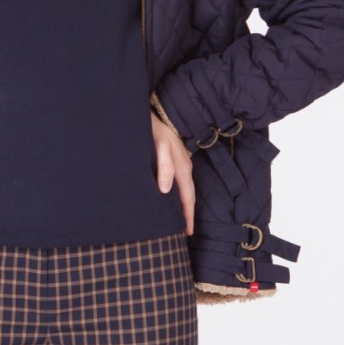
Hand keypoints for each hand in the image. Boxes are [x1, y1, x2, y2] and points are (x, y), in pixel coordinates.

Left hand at [151, 112, 194, 233]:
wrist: (154, 112)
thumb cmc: (154, 130)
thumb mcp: (158, 147)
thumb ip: (163, 167)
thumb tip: (167, 191)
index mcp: (182, 168)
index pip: (187, 198)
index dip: (187, 216)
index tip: (187, 232)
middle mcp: (185, 167)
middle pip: (189, 196)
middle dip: (188, 214)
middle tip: (184, 232)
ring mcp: (182, 163)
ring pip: (185, 189)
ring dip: (184, 205)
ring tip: (179, 220)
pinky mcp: (176, 160)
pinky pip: (181, 182)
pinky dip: (179, 194)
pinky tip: (172, 199)